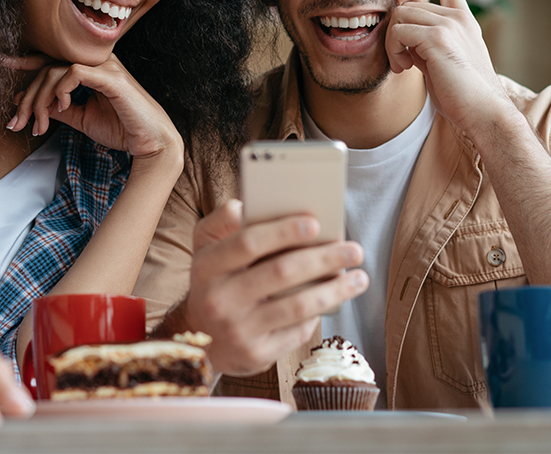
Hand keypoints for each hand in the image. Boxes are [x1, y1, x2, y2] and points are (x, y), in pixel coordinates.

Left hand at [5, 54, 181, 161]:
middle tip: (17, 121)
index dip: (26, 61)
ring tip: (39, 124)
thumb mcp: (83, 119)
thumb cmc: (123, 129)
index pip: (53, 59)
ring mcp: (105, 68)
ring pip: (56, 70)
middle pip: (48, 66)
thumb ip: (62, 109)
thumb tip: (34, 104)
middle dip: (27, 95)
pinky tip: (62, 107)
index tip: (1, 63)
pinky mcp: (111, 78)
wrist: (151, 143)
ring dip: (40, 99)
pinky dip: (61, 90)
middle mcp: (97, 63)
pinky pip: (73, 72)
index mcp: (91, 70)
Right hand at [183, 200, 367, 376]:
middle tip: (354, 249)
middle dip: (323, 258)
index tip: (315, 223)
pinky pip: (297, 330)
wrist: (200, 339)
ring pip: (297, 306)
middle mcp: (219, 299)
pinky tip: (335, 299)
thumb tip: (244, 205)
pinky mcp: (256, 354)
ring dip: (335, 290)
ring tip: (359, 278)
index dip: (283, 232)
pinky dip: (319, 312)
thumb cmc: (212, 281)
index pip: (248, 243)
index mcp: (206, 266)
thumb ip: (221, 221)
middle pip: (280, 273)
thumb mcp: (204, 247)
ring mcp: (238, 329)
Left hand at [385, 0, 511, 135]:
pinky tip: (404, 67)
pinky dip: (394, 50)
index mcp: (464, 21)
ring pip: (399, 15)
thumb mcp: (443, 61)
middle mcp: (458, 17)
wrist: (482, 110)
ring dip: (392, 42)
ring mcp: (449, 24)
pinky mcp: (438, 37)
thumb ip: (427, 44)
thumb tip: (406, 39)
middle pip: (408, 5)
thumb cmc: (462, 93)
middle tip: (402, 61)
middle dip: (395, 33)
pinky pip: (398, 31)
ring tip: (403, 65)